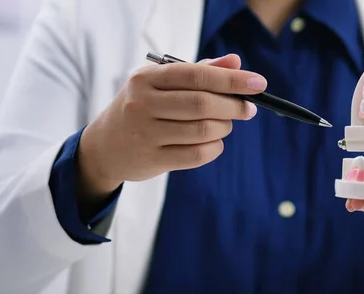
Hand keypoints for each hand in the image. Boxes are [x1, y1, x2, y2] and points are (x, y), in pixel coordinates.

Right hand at [75, 54, 265, 216]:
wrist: (104, 146)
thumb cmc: (141, 108)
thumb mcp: (160, 84)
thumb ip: (199, 71)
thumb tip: (236, 62)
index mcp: (146, 78)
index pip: (196, 75)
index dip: (231, 79)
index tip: (259, 83)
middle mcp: (143, 104)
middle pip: (202, 104)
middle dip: (234, 106)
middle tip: (248, 109)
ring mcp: (146, 134)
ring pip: (203, 131)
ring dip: (224, 128)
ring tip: (225, 125)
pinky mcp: (152, 160)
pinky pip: (196, 155)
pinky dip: (214, 148)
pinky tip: (213, 143)